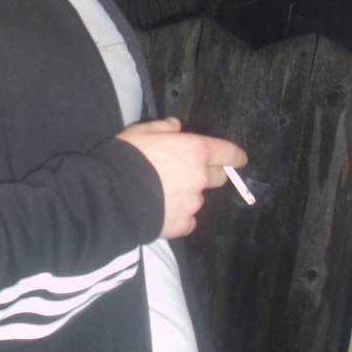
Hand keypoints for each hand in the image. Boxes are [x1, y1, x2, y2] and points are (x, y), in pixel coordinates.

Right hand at [116, 117, 247, 238]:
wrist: (112, 195)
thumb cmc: (127, 157)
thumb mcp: (141, 131)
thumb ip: (163, 128)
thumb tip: (176, 127)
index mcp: (195, 151)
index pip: (229, 153)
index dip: (236, 156)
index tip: (239, 159)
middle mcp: (200, 178)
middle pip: (219, 177)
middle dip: (211, 174)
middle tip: (191, 172)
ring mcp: (193, 204)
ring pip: (199, 199)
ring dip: (189, 195)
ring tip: (165, 194)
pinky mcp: (183, 225)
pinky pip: (188, 220)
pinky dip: (180, 216)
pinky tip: (162, 211)